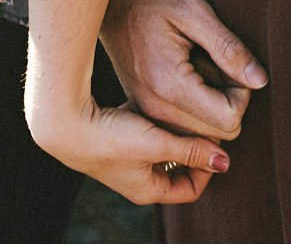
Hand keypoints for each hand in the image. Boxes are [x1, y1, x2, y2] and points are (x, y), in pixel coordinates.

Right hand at [27, 93, 230, 205]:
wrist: (65, 124)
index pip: (191, 189)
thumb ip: (191, 151)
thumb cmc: (110, 138)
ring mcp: (127, 159)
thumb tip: (224, 161)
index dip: (208, 168)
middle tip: (203, 124)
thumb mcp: (157, 144)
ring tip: (184, 111)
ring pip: (164, 146)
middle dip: (193, 147)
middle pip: (179, 168)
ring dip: (176, 131)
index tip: (213, 142)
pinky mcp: (118, 138)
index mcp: (148, 190)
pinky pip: (148, 131)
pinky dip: (158, 119)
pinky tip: (161, 100)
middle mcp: (138, 178)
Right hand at [100, 0, 267, 141]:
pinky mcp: (143, 108)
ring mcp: (146, 112)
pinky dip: (193, 106)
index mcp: (169, 86)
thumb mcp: (194, 9)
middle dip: (228, 100)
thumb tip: (259, 81)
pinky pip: (182, 126)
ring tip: (197, 66)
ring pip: (201, 134)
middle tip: (213, 62)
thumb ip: (228, 48)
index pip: (229, 121)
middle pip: (218, 134)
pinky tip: (184, 73)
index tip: (229, 63)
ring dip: (210, 105)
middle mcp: (155, 109)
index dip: (242, 94)